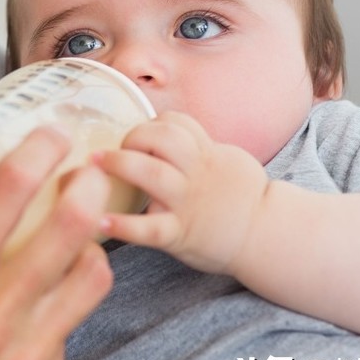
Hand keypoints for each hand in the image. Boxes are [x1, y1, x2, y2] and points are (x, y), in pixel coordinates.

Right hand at [0, 127, 113, 359]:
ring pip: (93, 276)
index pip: (4, 195)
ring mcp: (26, 352)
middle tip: (88, 170)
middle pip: (69, 228)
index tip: (51, 135)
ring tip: (83, 233)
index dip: (37, 152)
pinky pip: (73, 326)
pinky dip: (66, 304)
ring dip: (93, 246)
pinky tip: (48, 302)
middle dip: (88, 185)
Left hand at [94, 111, 268, 274]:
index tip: (142, 133)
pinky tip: (102, 222)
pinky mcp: (180, 233)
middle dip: (135, 135)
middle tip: (116, 147)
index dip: (154, 122)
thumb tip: (163, 128)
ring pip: (153, 173)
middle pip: (164, 139)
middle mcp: (195, 175)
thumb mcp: (225, 160)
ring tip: (94, 164)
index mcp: (205, 155)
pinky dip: (124, 226)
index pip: (178, 123)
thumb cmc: (238, 198)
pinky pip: (150, 228)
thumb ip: (196, 146)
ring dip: (120, 164)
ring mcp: (186, 203)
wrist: (265, 236)